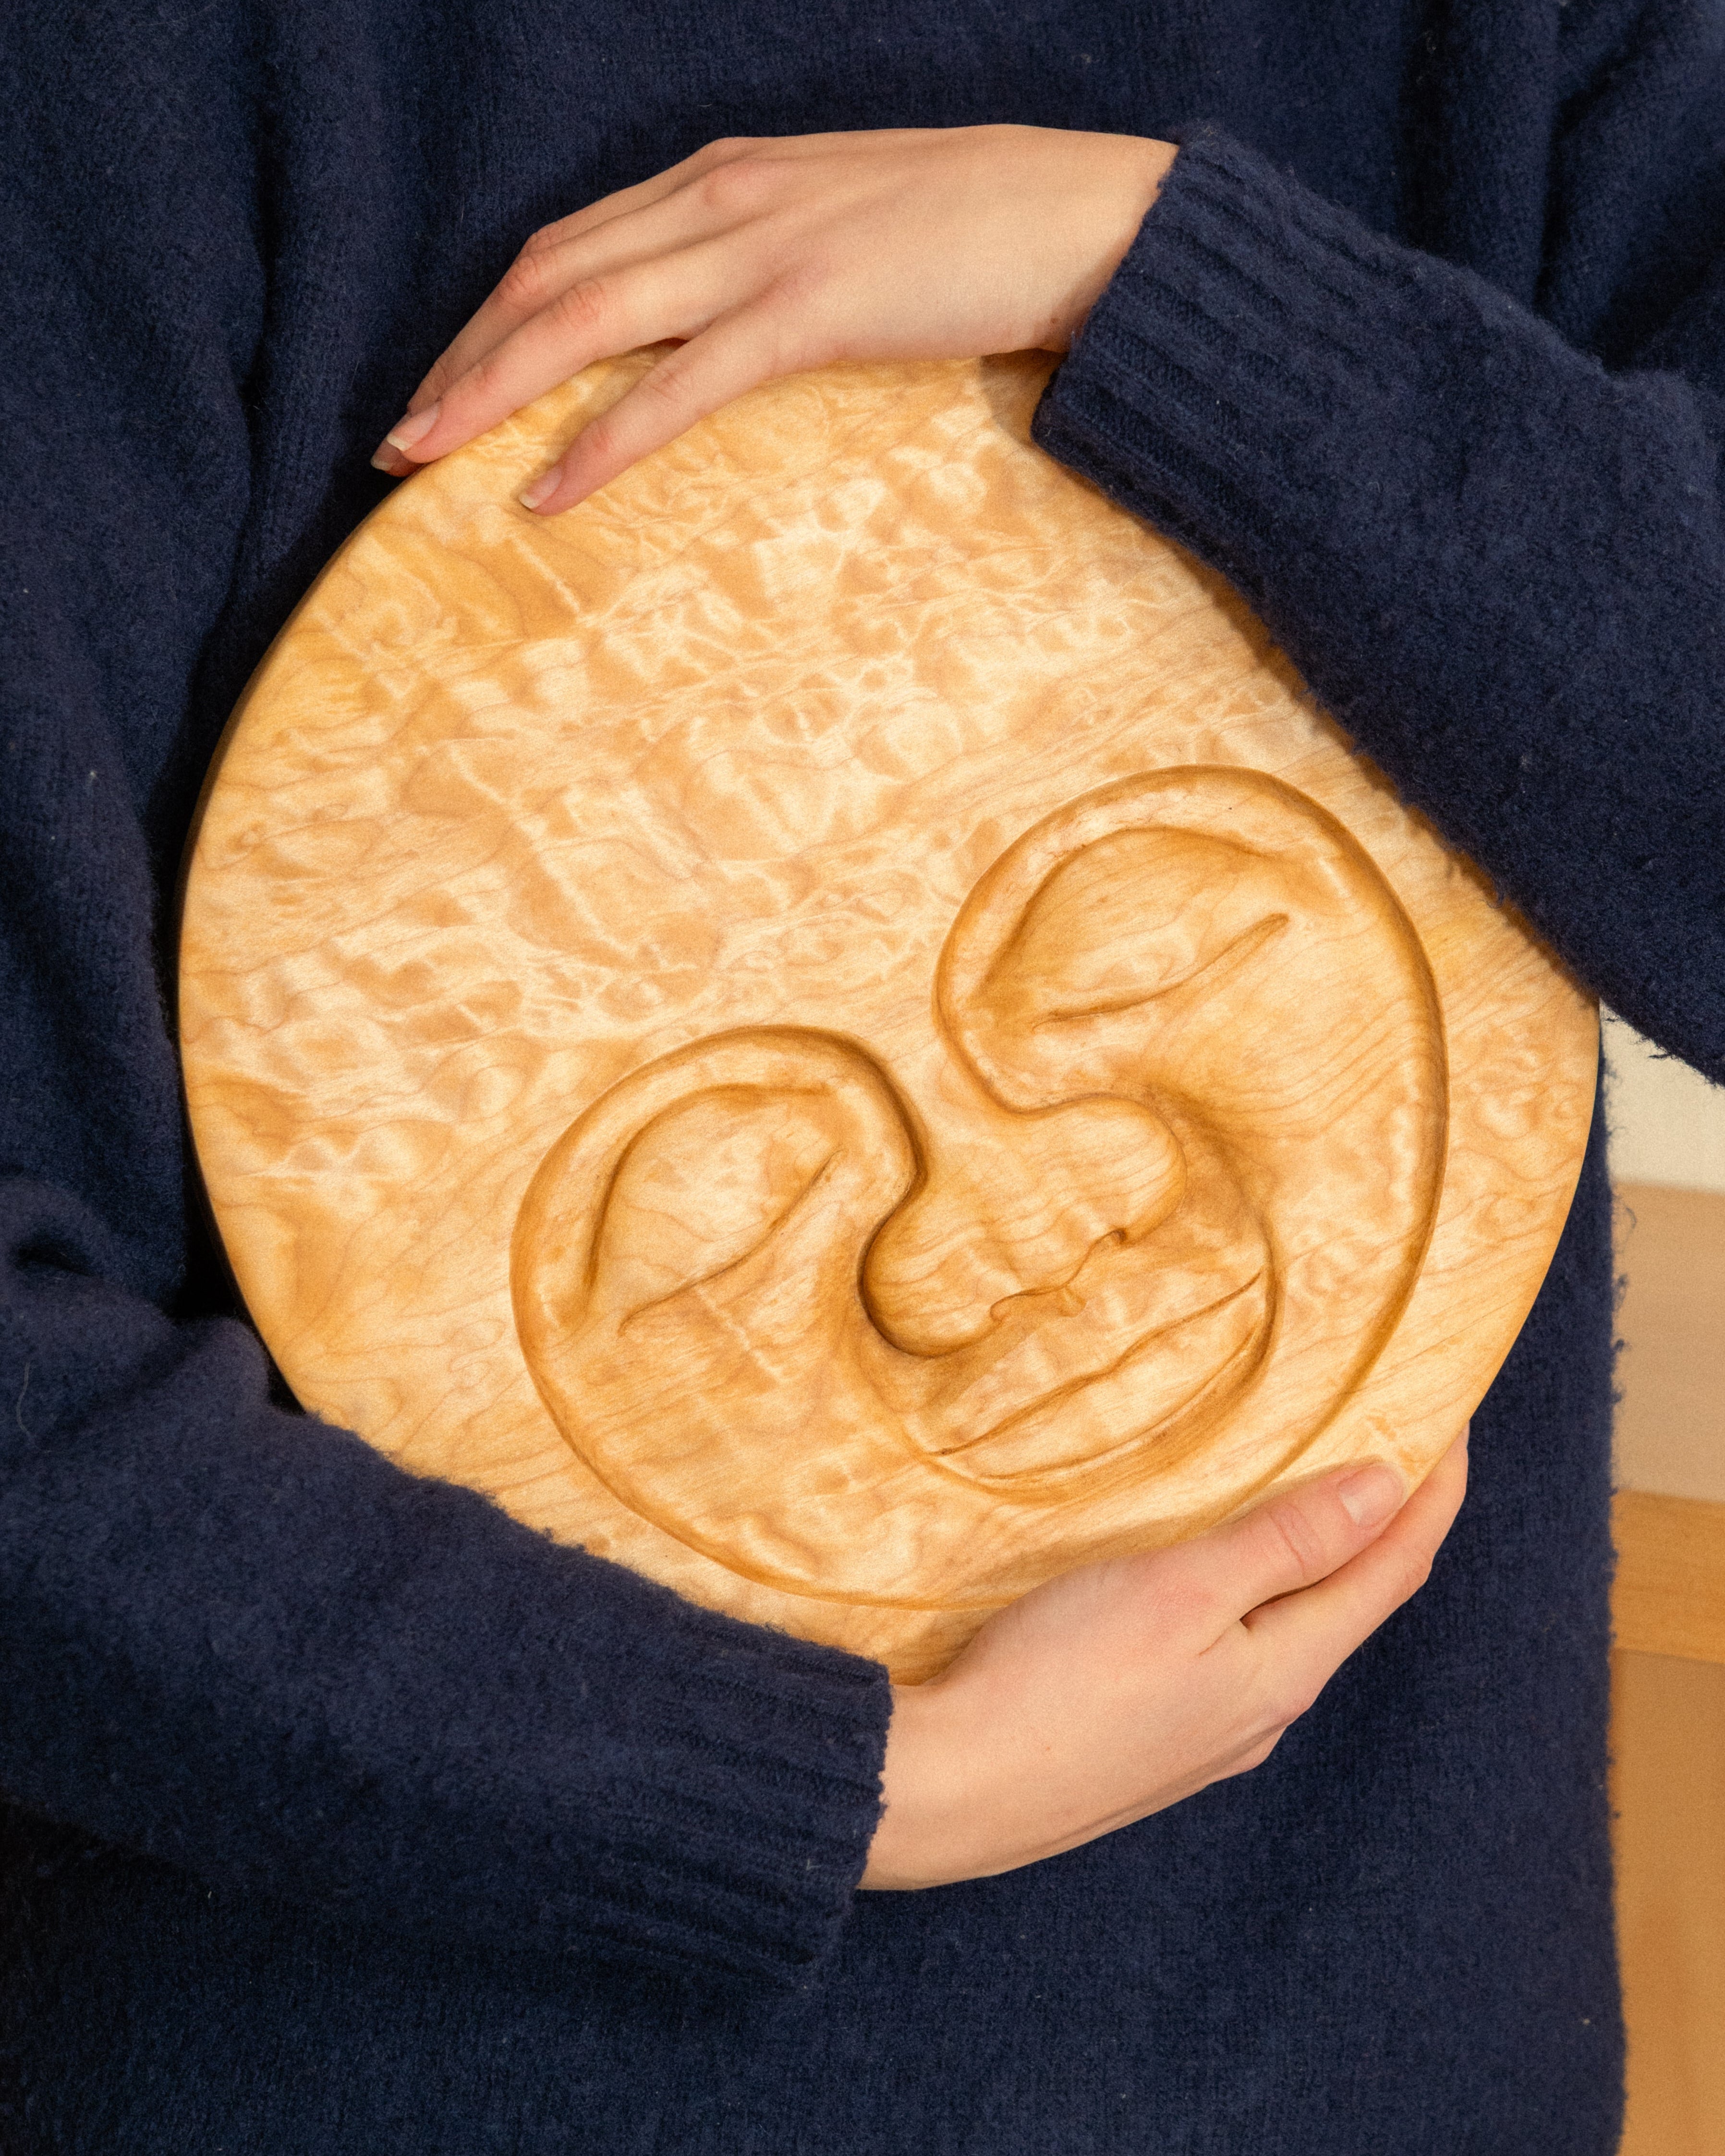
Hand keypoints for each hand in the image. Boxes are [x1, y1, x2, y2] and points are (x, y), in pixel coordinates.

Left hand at [372, 125, 1175, 512]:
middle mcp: (722, 197)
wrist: (1090, 215)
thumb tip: (711, 332)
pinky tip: (550, 492)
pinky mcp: (814, 309)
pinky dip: (605, 439)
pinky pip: (682, 385)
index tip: (438, 386)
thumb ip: (763, 266)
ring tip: (424, 459)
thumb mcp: (842, 232)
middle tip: (393, 441)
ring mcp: (765, 248)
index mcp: (724, 177)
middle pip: (548, 276)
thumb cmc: (977, 233)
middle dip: (458, 359)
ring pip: (586, 316)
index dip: (488, 317)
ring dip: (490, 391)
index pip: (570, 244)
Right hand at [859, 1427, 1468, 1887]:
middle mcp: (1261, 1711)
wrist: (949, 1791)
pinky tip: (1213, 1574)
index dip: (1434, 1492)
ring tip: (1307, 1490)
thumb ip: (1285, 1543)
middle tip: (1392, 1438)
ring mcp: (1205, 1733)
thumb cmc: (1056, 1683)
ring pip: (1288, 1629)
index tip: (1453, 1418)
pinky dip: (1253, 1592)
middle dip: (1383, 1521)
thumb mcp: (1180, 1592)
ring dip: (1315, 1558)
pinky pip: (1232, 1651)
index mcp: (1282, 1672)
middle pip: (1349, 1601)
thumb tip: (1386, 1489)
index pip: (1392, 1569)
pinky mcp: (1150, 1738)